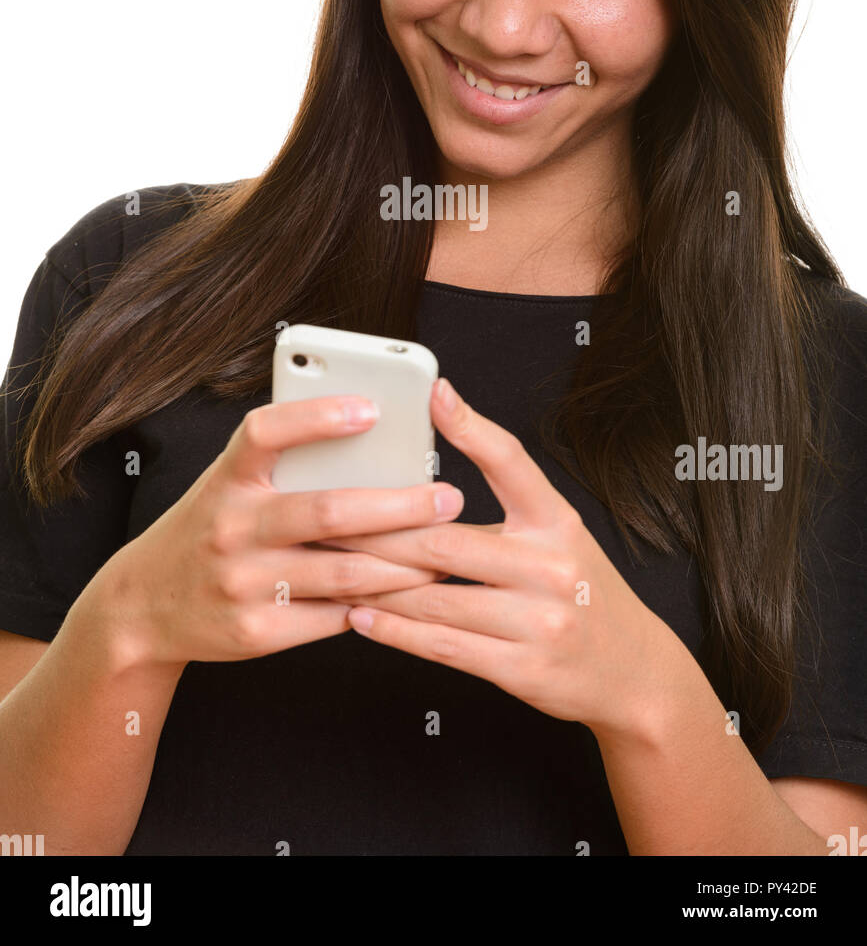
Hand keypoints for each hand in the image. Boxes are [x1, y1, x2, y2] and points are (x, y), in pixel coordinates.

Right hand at [92, 395, 463, 667]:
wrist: (143, 607)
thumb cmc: (211, 527)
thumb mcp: (229, 484)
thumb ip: (285, 467)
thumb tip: (375, 445)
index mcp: (227, 478)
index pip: (268, 433)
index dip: (318, 417)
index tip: (372, 408)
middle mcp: (231, 527)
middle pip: (329, 511)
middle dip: (400, 506)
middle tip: (448, 498)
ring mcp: (242, 584)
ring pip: (346, 573)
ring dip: (405, 565)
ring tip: (445, 552)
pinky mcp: (256, 633)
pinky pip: (334, 617)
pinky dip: (376, 604)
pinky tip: (406, 593)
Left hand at [335, 378, 672, 735]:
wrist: (633, 670)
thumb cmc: (582, 592)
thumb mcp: (561, 535)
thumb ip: (509, 507)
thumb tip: (433, 480)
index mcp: (559, 522)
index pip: (512, 463)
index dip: (471, 427)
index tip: (434, 391)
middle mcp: (552, 566)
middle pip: (444, 540)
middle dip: (376, 531)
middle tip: (326, 516)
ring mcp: (540, 621)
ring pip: (434, 597)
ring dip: (373, 584)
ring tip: (330, 569)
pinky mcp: (524, 669)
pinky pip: (444, 646)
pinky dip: (394, 632)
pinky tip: (361, 617)